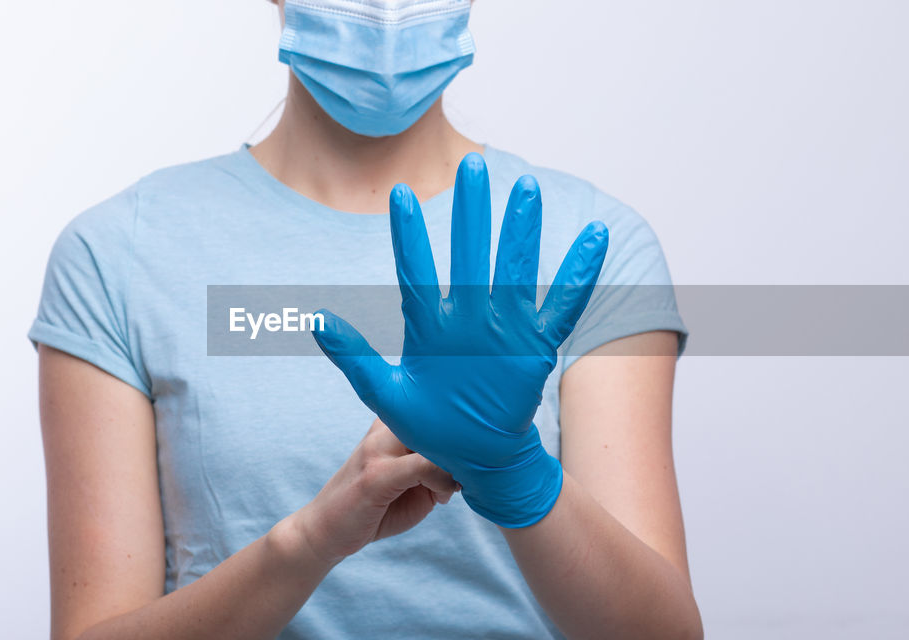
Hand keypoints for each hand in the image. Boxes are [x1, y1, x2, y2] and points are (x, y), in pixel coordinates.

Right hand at [285, 418, 459, 564]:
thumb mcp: (412, 490)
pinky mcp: (376, 475)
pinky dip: (443, 479)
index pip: (435, 410)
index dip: (463, 431)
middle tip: (475, 467)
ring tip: (460, 481)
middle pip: (436, 416)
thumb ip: (438, 476)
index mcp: (390, 425)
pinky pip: (422, 466)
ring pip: (432, 437)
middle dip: (463, 442)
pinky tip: (444, 495)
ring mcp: (377, 450)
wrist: (325, 532)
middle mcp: (383, 429)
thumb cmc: (372, 510)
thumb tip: (464, 473)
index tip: (478, 456)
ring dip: (455, 460)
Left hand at [312, 152, 608, 527]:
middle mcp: (468, 317)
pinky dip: (579, 275)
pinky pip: (562, 307)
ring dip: (520, 230)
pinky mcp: (535, 347)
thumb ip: (352, 357)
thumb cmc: (429, 427)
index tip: (400, 194)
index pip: (415, 271)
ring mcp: (504, 329)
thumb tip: (315, 319)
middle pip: (470, 254)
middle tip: (473, 162)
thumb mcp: (385, 394)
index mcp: (429, 326)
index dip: (408, 234)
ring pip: (514, 270)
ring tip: (526, 188)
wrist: (474, 456)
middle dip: (472, 210)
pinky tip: (594, 238)